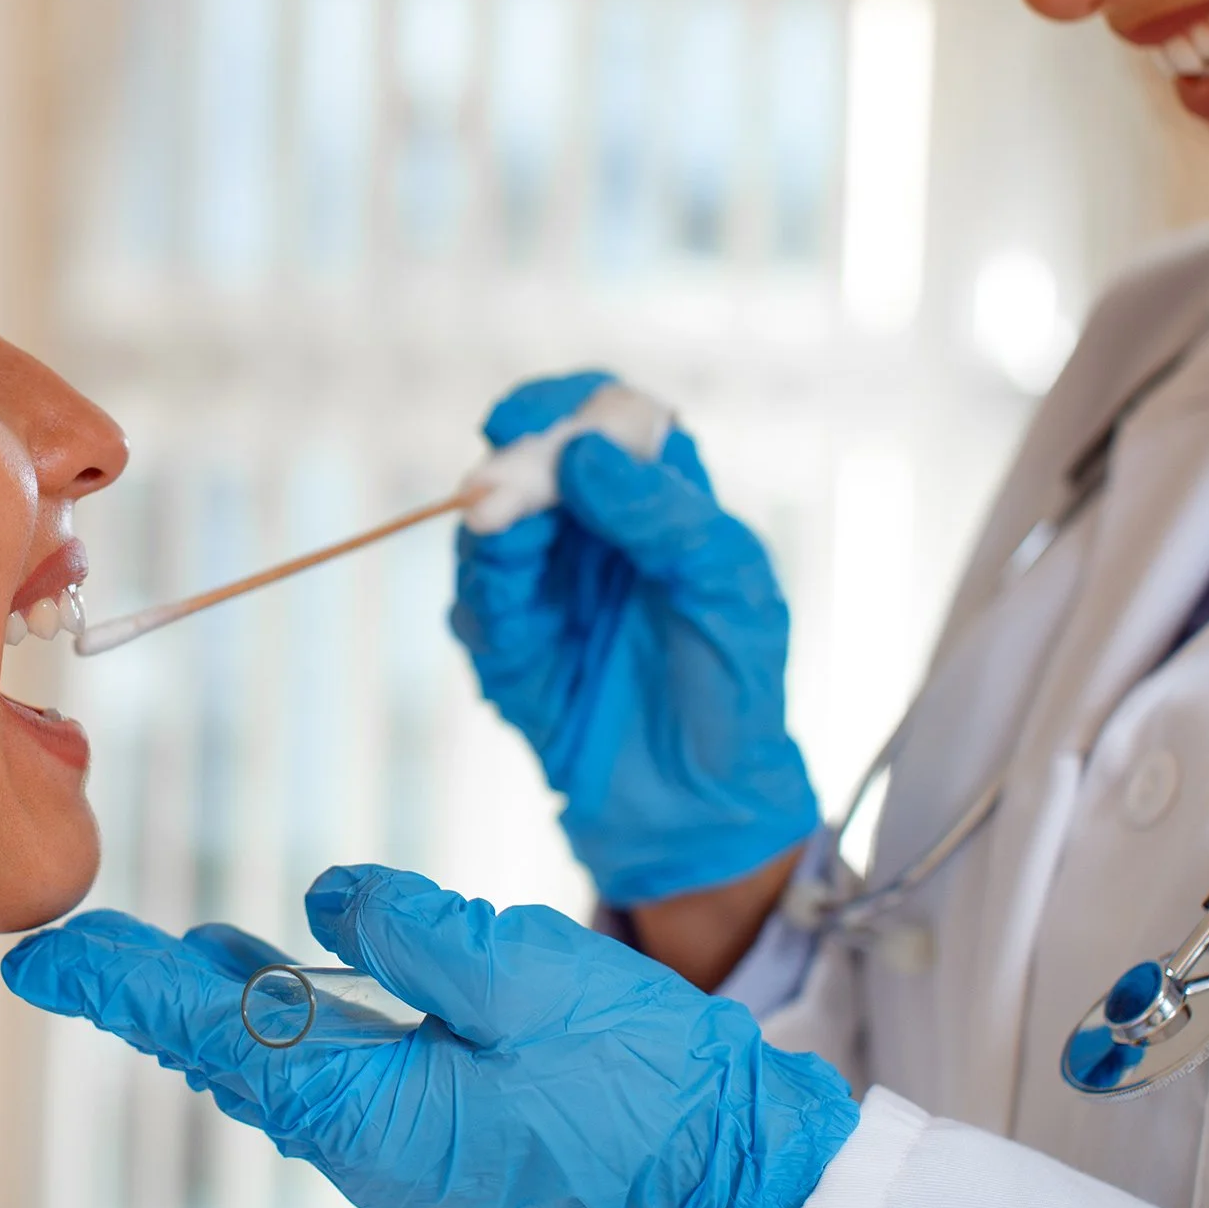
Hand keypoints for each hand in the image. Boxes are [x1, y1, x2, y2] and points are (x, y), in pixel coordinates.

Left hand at [2, 864, 858, 1207]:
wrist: (710, 1140)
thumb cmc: (630, 1065)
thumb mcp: (525, 978)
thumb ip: (415, 934)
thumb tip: (329, 896)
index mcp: (374, 1108)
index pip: (217, 1035)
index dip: (126, 990)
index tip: (45, 958)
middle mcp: (362, 1132)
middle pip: (221, 1045)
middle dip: (135, 994)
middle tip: (50, 949)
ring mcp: (390, 1126)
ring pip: (262, 1047)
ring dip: (189, 996)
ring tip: (116, 951)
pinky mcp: (420, 1105)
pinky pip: (315, 1048)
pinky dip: (262, 1000)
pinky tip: (236, 958)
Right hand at [452, 371, 817, 907]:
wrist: (698, 801)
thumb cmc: (732, 681)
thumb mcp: (726, 584)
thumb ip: (662, 513)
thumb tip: (584, 452)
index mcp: (652, 491)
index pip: (600, 412)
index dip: (568, 406)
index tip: (549, 424)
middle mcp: (587, 523)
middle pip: (531, 455)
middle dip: (517, 466)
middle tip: (502, 489)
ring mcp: (540, 579)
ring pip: (490, 521)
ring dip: (493, 523)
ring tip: (497, 529)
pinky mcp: (504, 640)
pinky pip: (477, 601)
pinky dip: (486, 593)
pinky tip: (506, 610)